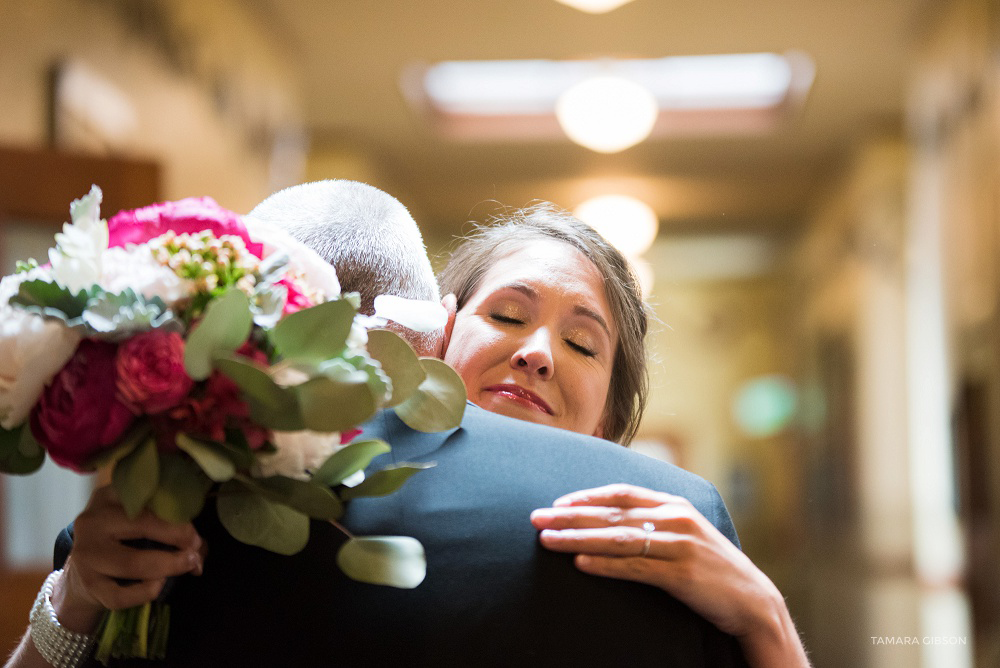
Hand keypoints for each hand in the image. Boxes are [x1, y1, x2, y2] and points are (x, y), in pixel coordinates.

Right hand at [53, 485, 205, 633]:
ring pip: (132, 562)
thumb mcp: (141, 522)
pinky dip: (146, 592)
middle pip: (141, 524)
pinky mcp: (87, 585)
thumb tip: (199, 549)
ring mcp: (85, 554)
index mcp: (110, 496)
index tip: (193, 530)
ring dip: (168, 565)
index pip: (147, 496)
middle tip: (195, 549)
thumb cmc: (123, 541)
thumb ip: (170, 526)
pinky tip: (158, 586)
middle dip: (177, 536)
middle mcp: (92, 520)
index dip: (177, 512)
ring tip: (188, 566)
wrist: (80, 574)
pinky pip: (121, 595)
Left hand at [530, 483, 808, 667]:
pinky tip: (581, 563)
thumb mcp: (685, 533)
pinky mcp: (682, 574)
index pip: (622, 492)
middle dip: (569, 516)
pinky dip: (606, 564)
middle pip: (612, 513)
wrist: (752, 599)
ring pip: (618, 537)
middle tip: (535, 518)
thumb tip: (612, 519)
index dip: (587, 496)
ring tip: (547, 540)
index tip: (557, 503)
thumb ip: (654, 521)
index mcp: (674, 504)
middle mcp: (675, 518)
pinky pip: (636, 567)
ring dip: (578, 538)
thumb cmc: (711, 567)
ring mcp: (679, 545)